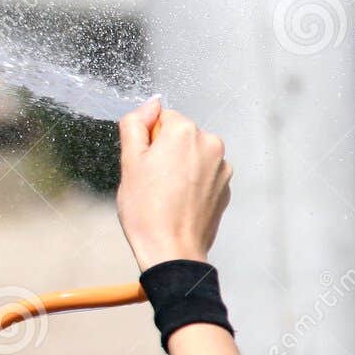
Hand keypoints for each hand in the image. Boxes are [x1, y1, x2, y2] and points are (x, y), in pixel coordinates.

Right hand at [116, 98, 232, 269]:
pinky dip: (191, 183)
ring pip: (192, 155)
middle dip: (164, 151)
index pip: (161, 118)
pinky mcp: (225, 187)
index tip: (141, 163)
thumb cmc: (146, 210)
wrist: (171, 250)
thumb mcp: (129, 162)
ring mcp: (222, 167)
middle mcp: (210, 143)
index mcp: (185, 132)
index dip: (147, 140)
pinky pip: (204, 175)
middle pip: (179, 135)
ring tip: (164, 195)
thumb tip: (150, 104)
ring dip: (178, 167)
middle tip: (149, 181)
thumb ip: (136, 125)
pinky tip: (177, 203)